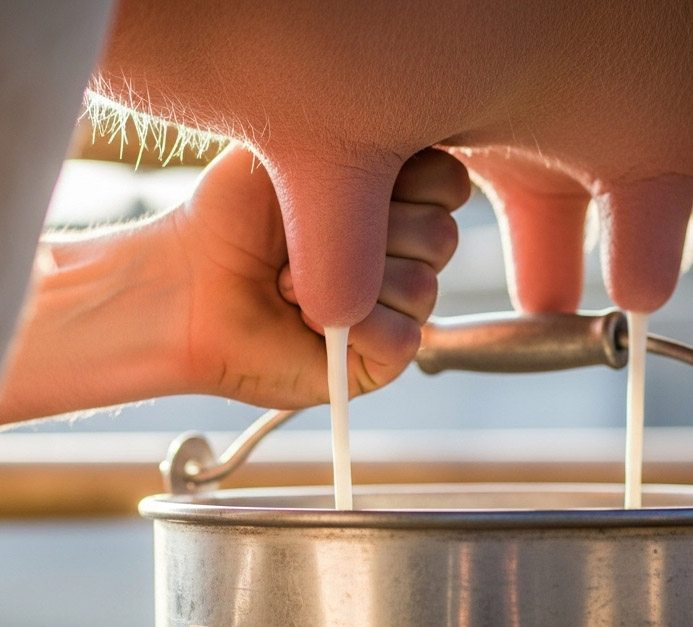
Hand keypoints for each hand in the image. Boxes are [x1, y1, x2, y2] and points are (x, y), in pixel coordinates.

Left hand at [0, 145, 468, 424]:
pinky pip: (405, 339)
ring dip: (349, 282)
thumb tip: (410, 160)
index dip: (408, 182)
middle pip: (442, 237)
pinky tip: (313, 319)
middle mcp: (402, 255)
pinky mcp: (379, 360)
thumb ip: (363, 142)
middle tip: (310, 238)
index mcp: (392, 201)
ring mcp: (395, 309)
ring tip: (295, 284)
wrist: (185, 286)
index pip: (448, 186)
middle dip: (370, 231)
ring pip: (423, 288)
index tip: (351, 178)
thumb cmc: (229, 218)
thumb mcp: (294, 150)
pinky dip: (359, 326)